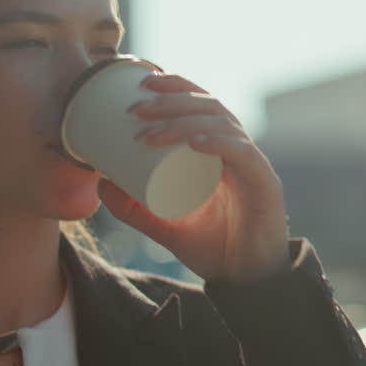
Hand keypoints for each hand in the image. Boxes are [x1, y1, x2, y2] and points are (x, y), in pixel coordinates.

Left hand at [96, 74, 290, 280]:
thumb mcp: (166, 225)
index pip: (202, 105)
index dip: (176, 87)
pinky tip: (194, 142)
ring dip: (184, 121)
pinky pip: (242, 154)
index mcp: (221, 151)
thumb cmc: (216, 248)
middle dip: (171, 101)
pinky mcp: (265, 183)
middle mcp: (239, 151)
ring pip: (222, 125)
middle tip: (136, 108)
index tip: (142, 83)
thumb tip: (99, 183)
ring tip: (150, 130)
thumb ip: (135, 208)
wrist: (248, 281)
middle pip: (210, 107)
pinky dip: (217, 143)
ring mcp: (253, 165)